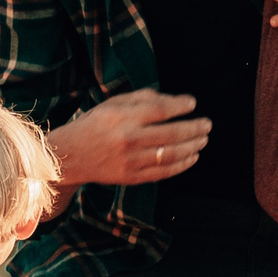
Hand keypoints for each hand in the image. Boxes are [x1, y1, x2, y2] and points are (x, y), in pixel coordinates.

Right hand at [50, 88, 209, 188]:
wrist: (70, 156)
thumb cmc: (94, 125)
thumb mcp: (113, 104)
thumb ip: (142, 98)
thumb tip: (174, 100)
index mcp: (122, 117)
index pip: (160, 110)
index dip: (180, 106)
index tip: (192, 103)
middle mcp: (128, 139)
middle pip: (171, 134)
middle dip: (194, 128)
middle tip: (207, 124)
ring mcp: (130, 161)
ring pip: (171, 154)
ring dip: (192, 146)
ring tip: (203, 139)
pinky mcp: (132, 177)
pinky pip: (163, 172)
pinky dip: (182, 165)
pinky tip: (192, 156)